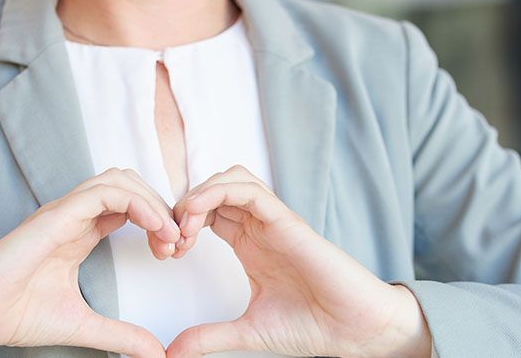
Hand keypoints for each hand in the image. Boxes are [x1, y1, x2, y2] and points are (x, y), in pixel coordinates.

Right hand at [0, 168, 179, 357]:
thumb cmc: (14, 314)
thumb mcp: (83, 324)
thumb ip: (120, 334)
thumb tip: (155, 353)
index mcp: (80, 233)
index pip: (129, 207)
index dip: (157, 222)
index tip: (173, 252)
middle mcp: (74, 217)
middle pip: (129, 186)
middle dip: (161, 207)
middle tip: (177, 242)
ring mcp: (63, 212)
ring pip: (119, 180)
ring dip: (152, 202)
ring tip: (169, 235)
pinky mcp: (54, 216)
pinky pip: (103, 193)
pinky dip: (135, 203)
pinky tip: (153, 227)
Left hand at [167, 165, 431, 357]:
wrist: (354, 331)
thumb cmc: (312, 325)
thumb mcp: (246, 331)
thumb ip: (208, 336)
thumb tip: (171, 352)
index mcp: (248, 243)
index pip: (205, 213)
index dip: (178, 224)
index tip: (165, 253)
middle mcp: (258, 226)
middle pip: (212, 191)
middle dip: (182, 208)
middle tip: (168, 240)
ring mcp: (272, 221)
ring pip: (229, 180)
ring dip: (198, 195)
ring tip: (183, 228)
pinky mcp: (287, 221)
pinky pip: (249, 190)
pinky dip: (217, 192)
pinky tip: (197, 214)